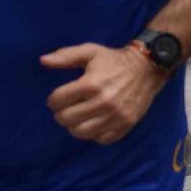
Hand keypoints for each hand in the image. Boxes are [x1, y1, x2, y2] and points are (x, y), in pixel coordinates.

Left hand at [41, 43, 164, 144]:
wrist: (147, 69)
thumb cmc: (114, 60)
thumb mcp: (90, 51)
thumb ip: (65, 56)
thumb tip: (43, 61)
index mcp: (91, 84)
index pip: (58, 100)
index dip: (53, 100)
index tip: (58, 98)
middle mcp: (103, 102)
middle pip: (67, 119)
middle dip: (61, 114)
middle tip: (65, 109)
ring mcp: (116, 116)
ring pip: (82, 132)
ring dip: (74, 126)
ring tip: (77, 118)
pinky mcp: (126, 125)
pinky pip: (101, 139)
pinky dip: (93, 134)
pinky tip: (93, 123)